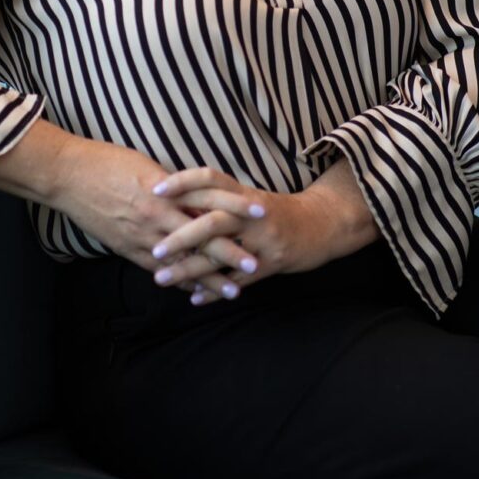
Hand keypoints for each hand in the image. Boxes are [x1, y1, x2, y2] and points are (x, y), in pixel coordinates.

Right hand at [57, 140, 265, 299]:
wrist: (69, 176)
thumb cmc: (106, 162)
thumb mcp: (146, 165)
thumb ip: (172, 182)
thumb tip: (194, 191)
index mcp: (165, 191)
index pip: (208, 202)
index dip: (235, 208)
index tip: (261, 213)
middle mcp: (156, 216)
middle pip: (201, 238)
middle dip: (228, 253)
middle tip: (255, 265)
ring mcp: (141, 236)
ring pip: (182, 261)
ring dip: (207, 277)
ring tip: (231, 290)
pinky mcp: (126, 248)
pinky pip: (158, 269)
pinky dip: (178, 280)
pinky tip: (193, 291)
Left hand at [150, 165, 343, 304]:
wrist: (323, 224)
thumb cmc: (278, 212)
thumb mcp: (250, 199)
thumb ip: (220, 199)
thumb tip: (177, 203)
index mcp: (244, 193)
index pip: (210, 179)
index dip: (183, 182)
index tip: (155, 190)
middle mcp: (253, 213)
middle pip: (213, 220)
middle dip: (181, 236)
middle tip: (155, 249)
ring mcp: (264, 239)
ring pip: (222, 255)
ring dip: (191, 268)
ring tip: (163, 278)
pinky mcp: (274, 261)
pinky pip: (240, 279)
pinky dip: (216, 290)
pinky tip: (195, 298)